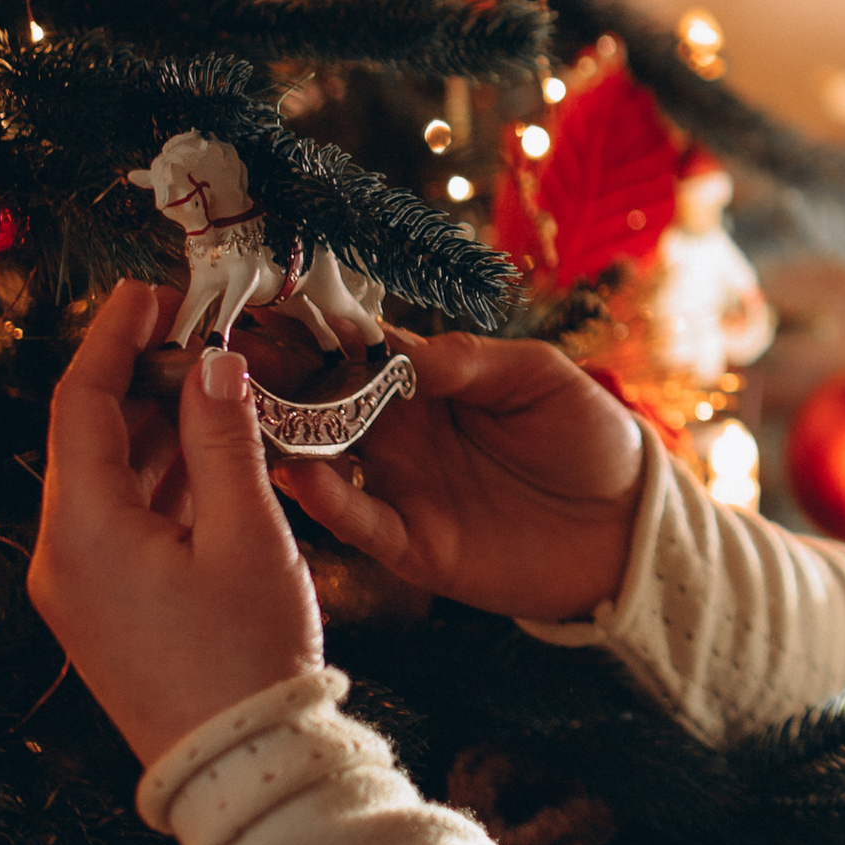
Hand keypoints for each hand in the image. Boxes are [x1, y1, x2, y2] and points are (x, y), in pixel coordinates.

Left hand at [31, 281, 327, 769]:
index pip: (80, 402)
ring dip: (157, 429)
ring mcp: (78, 589)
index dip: (114, 335)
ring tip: (221, 391)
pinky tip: (214, 459)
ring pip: (107, 479)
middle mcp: (62, 556)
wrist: (242, 767)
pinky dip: (161, 480)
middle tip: (205, 337)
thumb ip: (225, 439)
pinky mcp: (104, 611)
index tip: (153, 292)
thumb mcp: (249, 534)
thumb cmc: (247, 657)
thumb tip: (212, 365)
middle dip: (143, 379)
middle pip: (88, 437)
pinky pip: (121, 522)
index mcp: (83, 530)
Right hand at [267, 328, 645, 622]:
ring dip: (280, 439)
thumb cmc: (589, 436)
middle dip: (271, 379)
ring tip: (239, 413)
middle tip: (216, 356)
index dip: (308, 325)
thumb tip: (403, 349)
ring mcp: (402, 489)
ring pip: (323, 462)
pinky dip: (327, 501)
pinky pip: (361, 522)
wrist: (629, 524)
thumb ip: (471, 361)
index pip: (354, 347)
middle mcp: (399, 434)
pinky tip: (298, 475)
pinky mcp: (416, 545)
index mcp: (425, 383)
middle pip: (320, 401)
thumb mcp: (539, 378)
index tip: (256, 299)